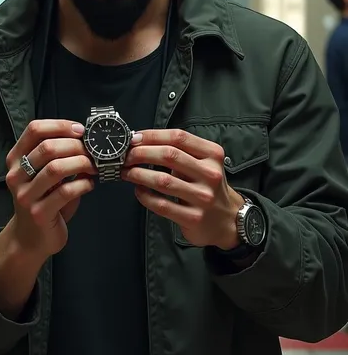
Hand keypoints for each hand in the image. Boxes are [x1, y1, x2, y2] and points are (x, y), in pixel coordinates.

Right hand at [5, 120, 96, 259]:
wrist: (30, 239)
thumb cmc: (42, 200)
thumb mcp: (44, 174)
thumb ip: (58, 156)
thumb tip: (86, 138)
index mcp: (15, 159)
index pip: (34, 130)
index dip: (60, 125)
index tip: (81, 130)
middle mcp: (16, 175)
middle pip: (47, 147)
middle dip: (76, 145)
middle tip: (93, 150)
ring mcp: (25, 195)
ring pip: (56, 169)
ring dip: (81, 163)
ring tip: (94, 166)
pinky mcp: (39, 213)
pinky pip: (66, 192)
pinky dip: (83, 184)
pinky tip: (90, 184)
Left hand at [122, 129, 244, 249]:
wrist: (227, 220)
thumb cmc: (208, 186)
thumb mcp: (204, 162)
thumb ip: (180, 151)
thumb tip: (141, 141)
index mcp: (212, 155)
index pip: (179, 137)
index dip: (153, 135)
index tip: (135, 138)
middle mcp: (210, 174)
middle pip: (169, 155)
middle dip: (141, 153)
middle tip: (126, 156)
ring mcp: (202, 197)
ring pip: (163, 181)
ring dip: (138, 174)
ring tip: (127, 172)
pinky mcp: (193, 217)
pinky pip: (162, 205)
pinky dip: (145, 196)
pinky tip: (138, 190)